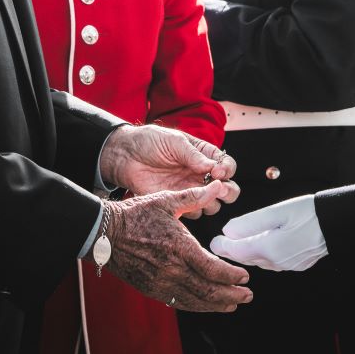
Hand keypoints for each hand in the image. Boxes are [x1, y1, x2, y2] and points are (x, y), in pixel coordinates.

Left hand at [100, 125, 238, 217]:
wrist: (125, 155)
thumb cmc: (150, 142)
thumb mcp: (174, 141)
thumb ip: (194, 155)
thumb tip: (213, 167)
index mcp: (203, 155)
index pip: (227, 165)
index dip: (227, 169)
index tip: (218, 171)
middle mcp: (200, 174)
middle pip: (227, 188)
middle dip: (228, 190)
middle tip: (219, 189)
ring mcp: (189, 189)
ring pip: (213, 204)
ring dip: (213, 202)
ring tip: (202, 196)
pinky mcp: (176, 202)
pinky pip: (193, 212)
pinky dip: (194, 210)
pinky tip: (185, 202)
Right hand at [103, 182, 252, 312]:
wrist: (104, 233)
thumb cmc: (135, 214)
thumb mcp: (166, 200)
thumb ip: (195, 196)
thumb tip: (218, 186)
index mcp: (179, 247)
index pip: (213, 269)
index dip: (232, 276)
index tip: (245, 277)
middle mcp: (172, 269)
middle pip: (208, 290)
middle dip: (231, 295)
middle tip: (247, 296)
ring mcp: (160, 282)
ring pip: (195, 300)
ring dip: (216, 304)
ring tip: (232, 304)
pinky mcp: (151, 289)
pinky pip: (178, 302)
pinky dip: (196, 305)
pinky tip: (205, 303)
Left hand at [210, 194, 327, 271]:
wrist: (338, 223)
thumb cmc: (311, 212)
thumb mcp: (277, 211)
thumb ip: (251, 222)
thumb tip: (228, 230)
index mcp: (271, 248)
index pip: (238, 251)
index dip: (223, 247)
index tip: (214, 242)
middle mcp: (278, 261)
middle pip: (247, 258)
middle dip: (232, 251)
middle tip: (220, 244)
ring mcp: (288, 265)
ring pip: (259, 261)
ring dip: (246, 254)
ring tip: (235, 245)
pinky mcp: (297, 264)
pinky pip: (272, 261)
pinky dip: (261, 255)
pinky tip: (260, 246)